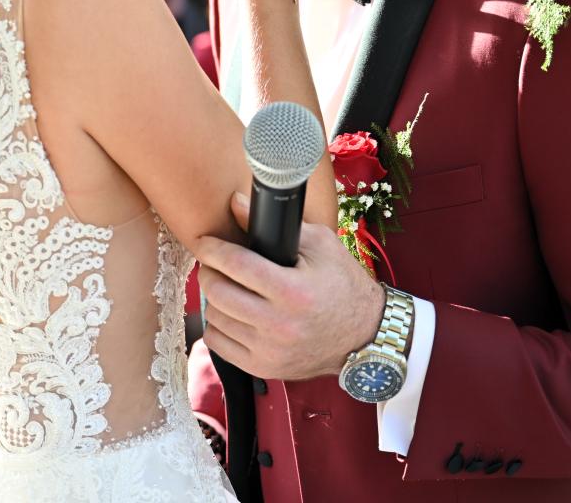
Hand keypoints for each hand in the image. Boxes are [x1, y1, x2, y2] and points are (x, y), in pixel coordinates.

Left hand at [195, 192, 384, 381]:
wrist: (365, 335)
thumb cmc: (343, 284)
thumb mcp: (319, 245)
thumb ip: (273, 224)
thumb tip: (234, 203)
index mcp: (293, 291)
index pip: (235, 264)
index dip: (212, 248)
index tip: (205, 241)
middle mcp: (279, 325)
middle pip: (218, 291)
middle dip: (210, 271)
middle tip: (216, 263)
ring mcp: (270, 350)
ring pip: (214, 317)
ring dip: (214, 298)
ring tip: (228, 287)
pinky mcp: (264, 368)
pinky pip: (217, 343)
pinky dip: (218, 325)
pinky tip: (232, 314)